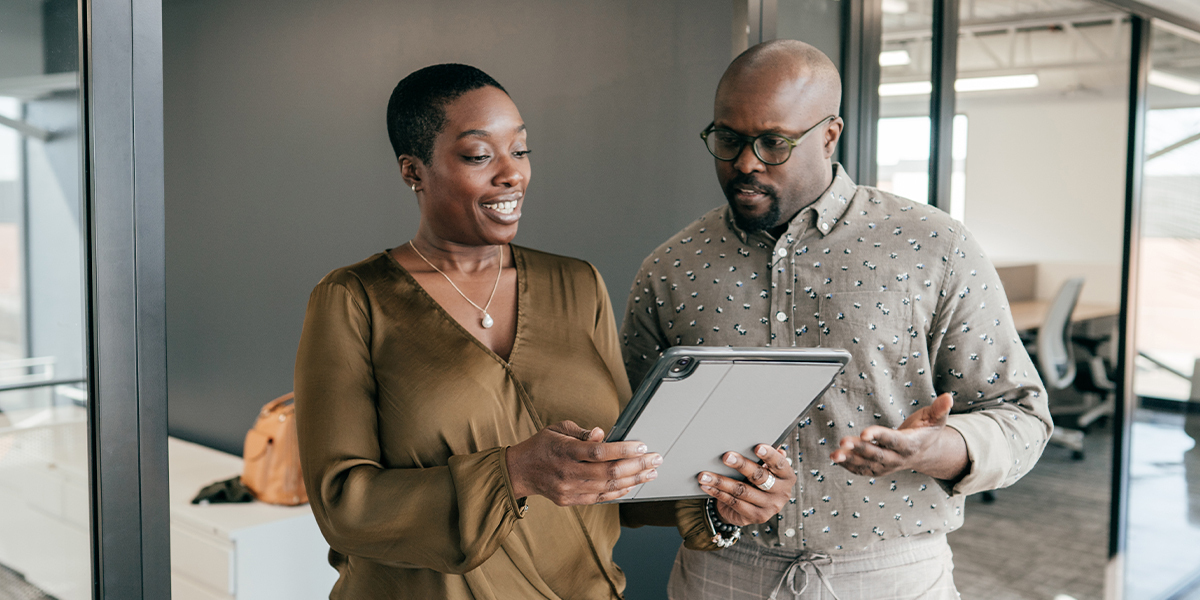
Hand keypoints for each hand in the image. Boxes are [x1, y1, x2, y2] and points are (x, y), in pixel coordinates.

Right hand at [506, 420, 661, 505]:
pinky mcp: (571, 500)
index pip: (599, 452)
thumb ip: (582, 432)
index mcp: (564, 450)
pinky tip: (632, 485)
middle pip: (608, 472)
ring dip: (633, 480)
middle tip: (655, 459)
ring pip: (607, 487)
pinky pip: (600, 498)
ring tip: (651, 473)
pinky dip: (618, 492)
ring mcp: (569, 489)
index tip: (641, 446)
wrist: (520, 471)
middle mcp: (568, 472)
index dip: (623, 449)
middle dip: (637, 466)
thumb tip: (602, 434)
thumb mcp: (558, 428)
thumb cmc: (542, 446)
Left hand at [696, 444, 795, 525]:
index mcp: (787, 477)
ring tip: (705, 474)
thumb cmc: (758, 480)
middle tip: (726, 456)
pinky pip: (733, 502)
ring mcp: (769, 507)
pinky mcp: (755, 517)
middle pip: (759, 477)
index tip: (757, 447)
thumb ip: (766, 457)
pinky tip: (707, 485)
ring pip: (742, 491)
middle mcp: (782, 493)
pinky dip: (718, 492)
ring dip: (721, 481)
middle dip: (741, 465)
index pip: (780, 464)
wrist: (752, 507)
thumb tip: (772, 445)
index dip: (769, 455)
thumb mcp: (765, 468)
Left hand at [830, 393, 967, 480]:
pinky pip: (863, 471)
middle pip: (877, 455)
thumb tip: (948, 397)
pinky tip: (835, 459)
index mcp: (911, 444)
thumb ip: (940, 409)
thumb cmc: (927, 430)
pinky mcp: (879, 468)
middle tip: (843, 442)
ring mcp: (888, 466)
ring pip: (867, 465)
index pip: (893, 441)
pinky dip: (849, 466)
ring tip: (834, 454)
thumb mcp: (936, 418)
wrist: (925, 452)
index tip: (865, 433)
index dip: (879, 437)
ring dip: (850, 460)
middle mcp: (898, 458)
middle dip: (859, 449)